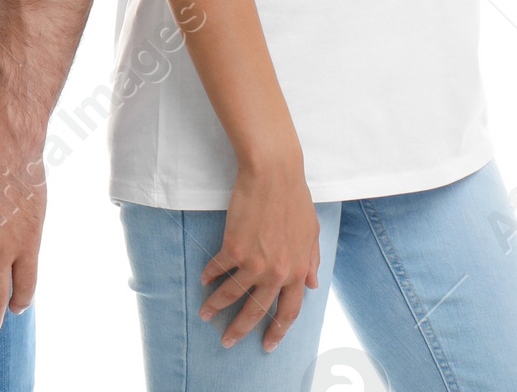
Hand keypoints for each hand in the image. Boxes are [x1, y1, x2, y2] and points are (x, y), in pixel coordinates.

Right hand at [199, 157, 319, 352]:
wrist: (274, 172)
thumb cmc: (295, 196)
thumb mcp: (311, 232)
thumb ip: (311, 260)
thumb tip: (312, 285)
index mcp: (298, 270)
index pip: (289, 311)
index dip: (278, 331)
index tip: (268, 344)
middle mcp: (277, 272)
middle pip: (256, 311)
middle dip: (240, 329)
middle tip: (228, 342)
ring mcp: (254, 262)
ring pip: (232, 295)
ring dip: (216, 307)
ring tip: (205, 315)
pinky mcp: (234, 247)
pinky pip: (218, 269)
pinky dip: (209, 276)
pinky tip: (204, 280)